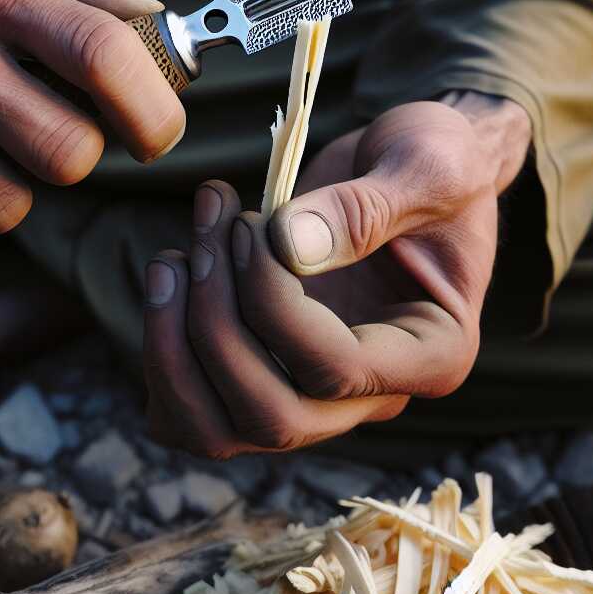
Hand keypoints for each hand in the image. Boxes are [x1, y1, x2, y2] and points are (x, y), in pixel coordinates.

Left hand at [143, 99, 529, 457]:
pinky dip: (161, 356)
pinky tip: (171, 280)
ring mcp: (311, 395)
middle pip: (271, 419)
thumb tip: (286, 247)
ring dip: (174, 349)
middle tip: (205, 236)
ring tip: (172, 260)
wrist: (404, 167)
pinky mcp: (263, 375)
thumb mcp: (425, 163)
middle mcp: (370, 396)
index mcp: (430, 355)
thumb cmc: (430, 161)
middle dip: (214, 328)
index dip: (271, 301)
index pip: (334, 370)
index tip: (249, 224)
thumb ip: (366, 207)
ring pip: (218, 432)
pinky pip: (191, 411)